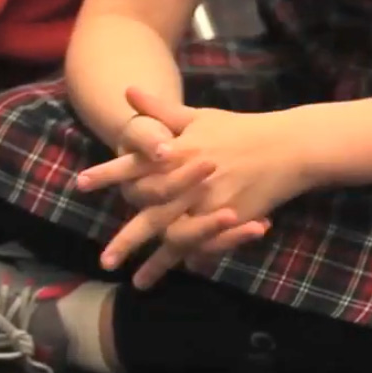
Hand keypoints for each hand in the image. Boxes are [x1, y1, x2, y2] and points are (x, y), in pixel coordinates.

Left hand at [79, 92, 303, 287]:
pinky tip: (182, 271)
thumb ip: (161, 110)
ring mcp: (214, 202)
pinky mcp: (235, 217)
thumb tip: (127, 90)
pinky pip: (210, 244)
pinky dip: (196, 259)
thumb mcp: (199, 117)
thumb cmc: (241, 130)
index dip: (109, 174)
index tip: (81, 184)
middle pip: (153, 215)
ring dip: (159, 262)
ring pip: (179, 238)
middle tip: (104, 261)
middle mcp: (193, 180)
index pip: (137, 164)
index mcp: (182, 152)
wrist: (290, 147)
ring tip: (139, 282)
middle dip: (128, 240)